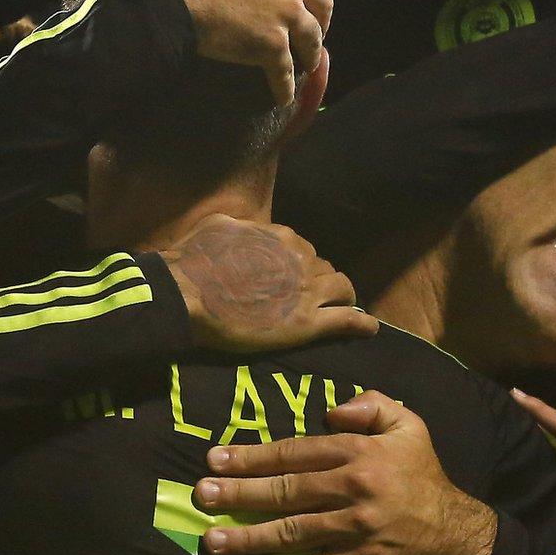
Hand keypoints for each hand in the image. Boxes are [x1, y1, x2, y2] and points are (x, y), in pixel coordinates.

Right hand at [144, 0, 332, 105]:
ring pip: (313, 38)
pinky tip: (284, 96)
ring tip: (303, 61)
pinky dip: (286, 86)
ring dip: (310, 51)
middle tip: (311, 25)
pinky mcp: (271, 48)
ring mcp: (285, 15)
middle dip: (320, 14)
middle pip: (324, 0)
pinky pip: (286, 72)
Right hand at [161, 215, 377, 353]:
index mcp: (282, 237)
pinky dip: (361, 324)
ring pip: (342, 288)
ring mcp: (307, 291)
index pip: (303, 249)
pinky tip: (368, 329)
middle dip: (319, 281)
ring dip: (341, 298)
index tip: (292, 276)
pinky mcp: (308, 323)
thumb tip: (243, 228)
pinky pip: (348, 320)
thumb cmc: (195, 260)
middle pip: (324, 268)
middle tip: (307, 297)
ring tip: (338, 309)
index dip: (299, 264)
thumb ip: (241, 227)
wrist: (187, 294)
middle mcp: (301, 259)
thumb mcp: (220, 226)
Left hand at [196, 390, 497, 554]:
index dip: (253, 457)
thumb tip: (331, 411)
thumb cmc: (423, 476)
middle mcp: (354, 491)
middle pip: (287, 493)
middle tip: (203, 495)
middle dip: (240, 495)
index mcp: (361, 454)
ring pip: (293, 534)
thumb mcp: (409, 425)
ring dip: (249, 538)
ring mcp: (355, 533)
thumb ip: (372, 405)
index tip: (216, 459)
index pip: (296, 454)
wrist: (455, 533)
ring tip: (214, 540)